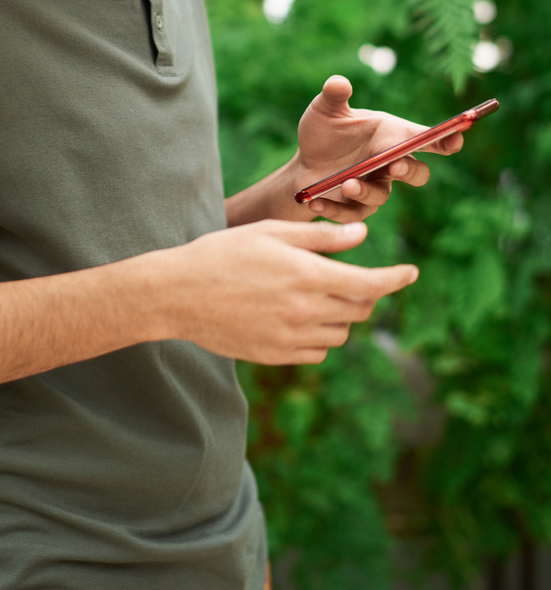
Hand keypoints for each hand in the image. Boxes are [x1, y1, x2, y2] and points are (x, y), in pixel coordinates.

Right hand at [170, 218, 417, 363]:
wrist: (178, 294)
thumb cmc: (223, 253)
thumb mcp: (272, 234)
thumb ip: (321, 238)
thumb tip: (363, 237)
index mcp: (307, 276)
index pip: (371, 285)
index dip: (396, 278)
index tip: (411, 272)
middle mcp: (305, 311)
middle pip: (359, 309)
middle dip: (364, 292)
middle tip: (347, 276)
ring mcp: (291, 338)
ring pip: (340, 332)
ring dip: (340, 314)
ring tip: (312, 294)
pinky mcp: (276, 356)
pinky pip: (317, 351)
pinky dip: (319, 335)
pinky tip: (296, 317)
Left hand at [293, 74, 462, 221]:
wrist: (305, 162)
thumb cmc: (324, 131)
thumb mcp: (324, 110)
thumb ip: (333, 96)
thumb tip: (338, 83)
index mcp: (391, 136)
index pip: (426, 138)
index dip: (446, 139)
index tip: (456, 138)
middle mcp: (389, 163)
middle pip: (417, 173)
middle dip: (410, 170)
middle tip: (395, 165)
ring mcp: (375, 187)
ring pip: (382, 196)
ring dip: (366, 191)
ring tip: (347, 184)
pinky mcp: (354, 207)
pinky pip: (352, 214)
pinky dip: (334, 209)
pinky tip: (315, 201)